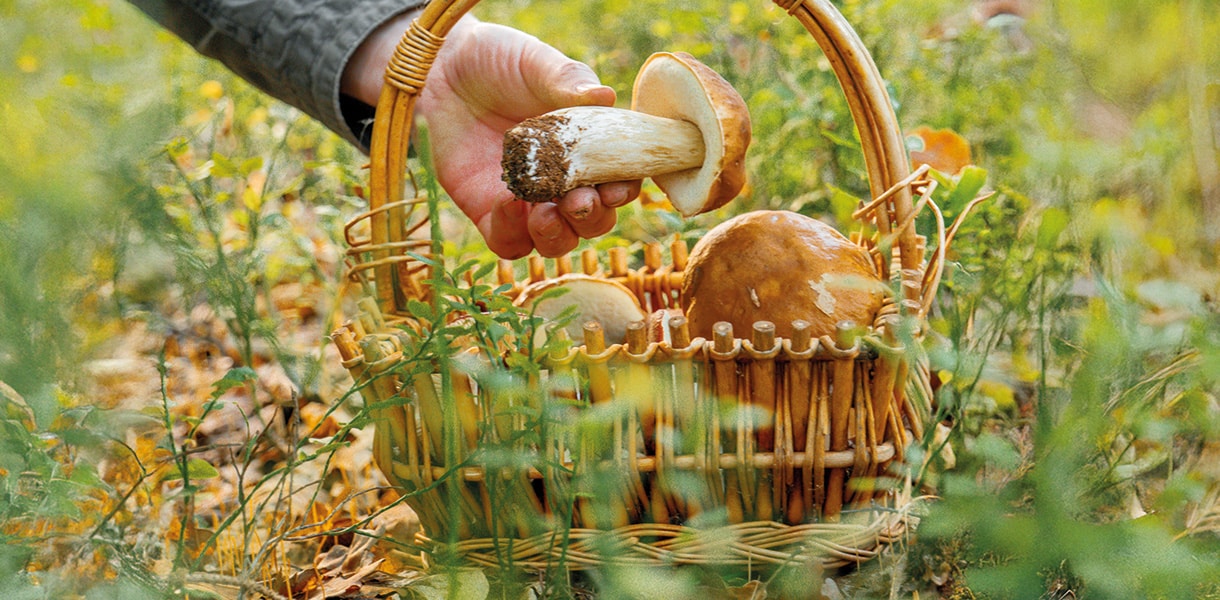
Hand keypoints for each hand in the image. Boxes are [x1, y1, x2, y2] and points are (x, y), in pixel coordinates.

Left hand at [343, 14, 639, 258]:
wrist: (443, 68)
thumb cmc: (500, 61)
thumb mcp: (537, 64)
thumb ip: (568, 80)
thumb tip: (604, 94)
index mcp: (587, 152)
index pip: (617, 183)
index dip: (622, 192)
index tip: (617, 187)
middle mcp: (562, 183)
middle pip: (591, 222)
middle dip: (591, 219)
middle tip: (579, 201)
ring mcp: (526, 202)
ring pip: (554, 242)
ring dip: (557, 235)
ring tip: (546, 212)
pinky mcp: (488, 212)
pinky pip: (507, 241)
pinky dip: (512, 233)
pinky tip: (507, 202)